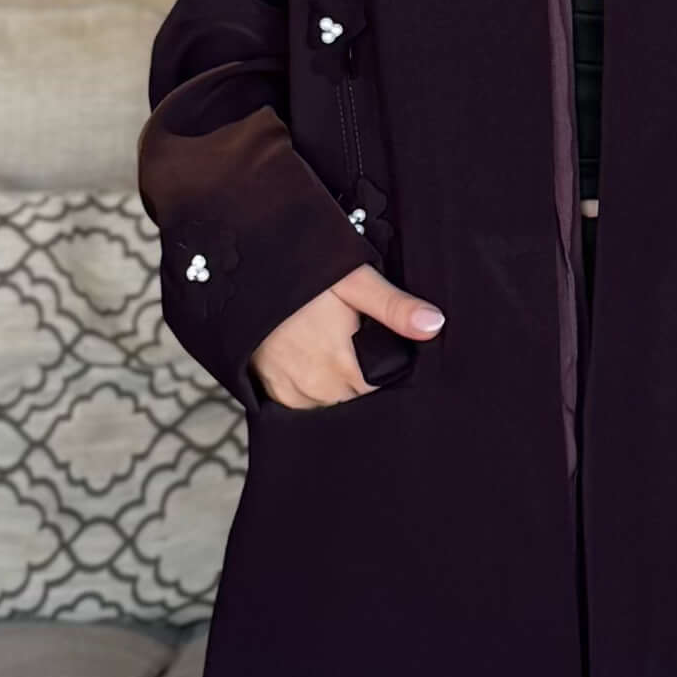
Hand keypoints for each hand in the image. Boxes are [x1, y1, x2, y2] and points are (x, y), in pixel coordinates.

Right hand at [247, 264, 445, 407]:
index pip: (382, 388)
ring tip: (337, 352)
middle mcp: (316, 386)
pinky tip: (314, 363)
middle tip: (360, 345)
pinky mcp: (270, 391)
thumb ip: (393, 307)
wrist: (241, 272)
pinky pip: (303, 404)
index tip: (385, 349)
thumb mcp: (352, 279)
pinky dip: (313, 390)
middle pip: (357, 398)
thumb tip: (435, 325)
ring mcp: (291, 392)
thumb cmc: (299, 272)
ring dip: (338, 387)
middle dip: (364, 378)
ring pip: (331, 404)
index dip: (388, 370)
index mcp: (342, 364)